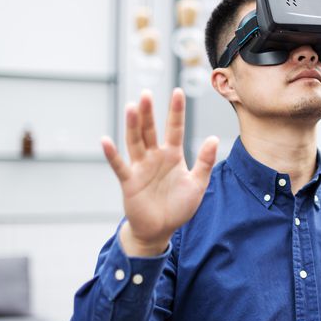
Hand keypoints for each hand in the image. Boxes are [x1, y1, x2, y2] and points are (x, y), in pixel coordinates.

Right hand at [102, 88, 218, 255]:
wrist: (161, 229)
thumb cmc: (179, 206)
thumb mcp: (197, 184)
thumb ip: (205, 162)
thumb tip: (214, 138)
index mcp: (173, 155)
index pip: (175, 128)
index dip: (176, 111)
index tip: (177, 91)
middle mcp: (155, 157)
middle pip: (150, 130)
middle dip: (148, 113)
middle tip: (147, 93)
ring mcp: (140, 167)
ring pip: (135, 142)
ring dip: (132, 125)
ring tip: (132, 106)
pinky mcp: (129, 182)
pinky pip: (119, 166)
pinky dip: (112, 154)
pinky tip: (106, 140)